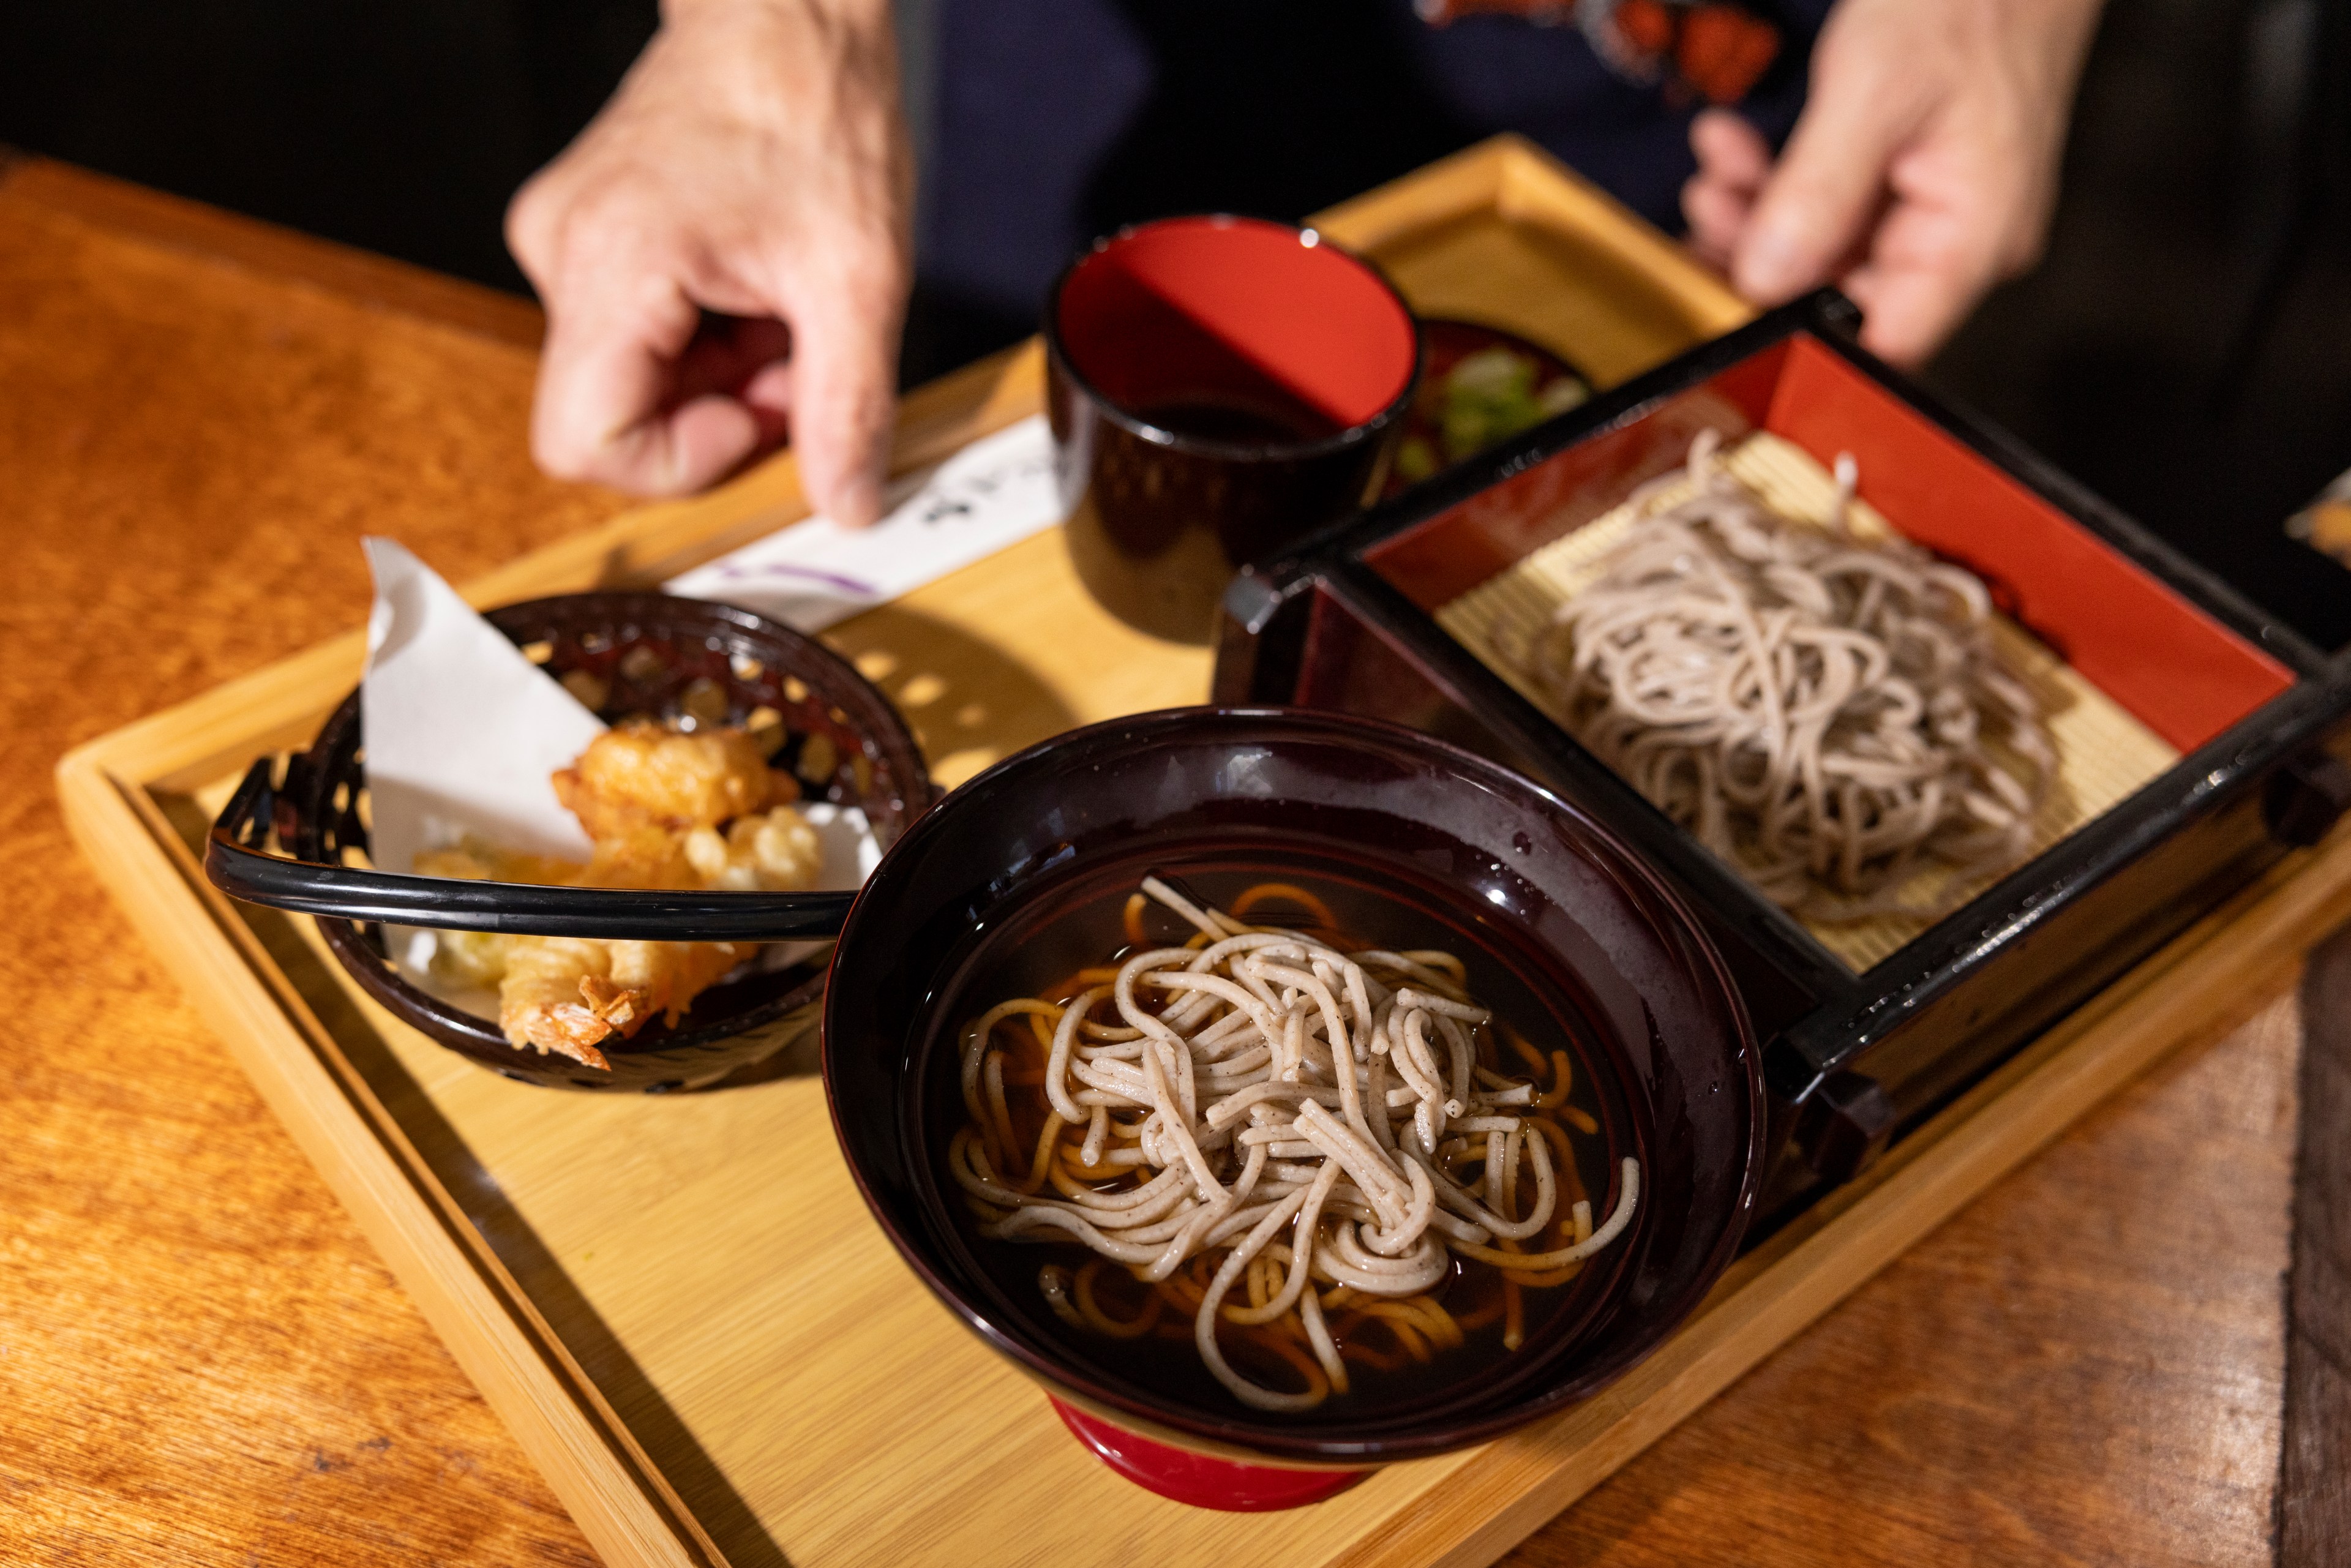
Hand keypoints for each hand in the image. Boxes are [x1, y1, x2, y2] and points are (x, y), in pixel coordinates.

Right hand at [507, 0, 908, 519]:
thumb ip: (848, 407)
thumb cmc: (813, 109)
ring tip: (781, 306)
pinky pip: (641, 338)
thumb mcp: (859, 279)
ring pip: (634, 382)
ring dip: (721, 374)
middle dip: (717, 412)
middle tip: (793, 355)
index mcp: (609, 264)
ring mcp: (567, 246)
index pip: (583, 445)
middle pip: (613, 419)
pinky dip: (709, 338)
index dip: (680, 461)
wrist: (787, 12)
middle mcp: (561, 256)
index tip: (755, 414)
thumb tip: (846, 506)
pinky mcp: (589, 241)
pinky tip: (755, 286)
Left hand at [1682, 0, 2105, 365]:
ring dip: (1757, 215)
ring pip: (1825, 250)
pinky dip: (1779, 181)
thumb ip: (1816, 193)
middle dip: (1761, 258)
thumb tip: (1764, 279)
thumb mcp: (1874, 90)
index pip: (1887, 342)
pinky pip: (1832, 206)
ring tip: (1717, 165)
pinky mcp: (1908, 179)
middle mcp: (1962, 239)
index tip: (1730, 306)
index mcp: (1976, 236)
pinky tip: (1737, 145)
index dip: (1803, 339)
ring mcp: (1936, 210)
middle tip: (1707, 207)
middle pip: (1843, 297)